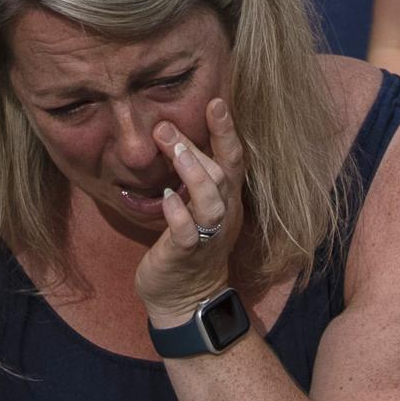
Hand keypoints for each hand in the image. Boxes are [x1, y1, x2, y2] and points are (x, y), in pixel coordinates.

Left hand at [134, 98, 247, 328]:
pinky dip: (178, 214)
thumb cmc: (186, 246)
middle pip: (222, 173)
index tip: (217, 101)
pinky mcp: (188, 255)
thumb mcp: (192, 205)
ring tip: (175, 152)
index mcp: (227, 198)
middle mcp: (224, 213)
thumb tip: (168, 133)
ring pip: (211, 200)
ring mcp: (209, 235)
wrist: (184, 300)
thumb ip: (188, 174)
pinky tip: (166, 198)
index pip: (233, 159)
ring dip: (194, 174)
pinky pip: (189, 233)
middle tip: (166, 123)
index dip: (227, 131)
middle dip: (200, 145)